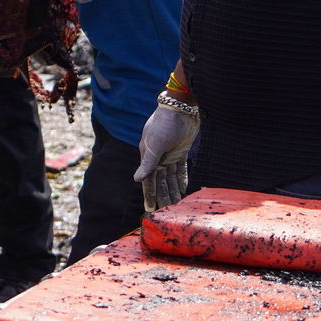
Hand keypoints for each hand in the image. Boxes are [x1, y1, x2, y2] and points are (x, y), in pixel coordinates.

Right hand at [133, 98, 199, 212]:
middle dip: (163, 196)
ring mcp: (170, 154)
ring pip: (171, 178)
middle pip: (160, 182)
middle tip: (167, 212)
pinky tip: (184, 190)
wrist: (180, 107)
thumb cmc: (164, 124)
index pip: (148, 180)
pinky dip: (181, 180)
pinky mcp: (181, 151)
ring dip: (173, 191)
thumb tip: (137, 179)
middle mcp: (157, 157)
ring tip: (177, 205)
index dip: (150, 195)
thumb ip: (148, 163)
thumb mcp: (155, 144)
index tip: (150, 209)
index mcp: (148, 156)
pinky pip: (181, 170)